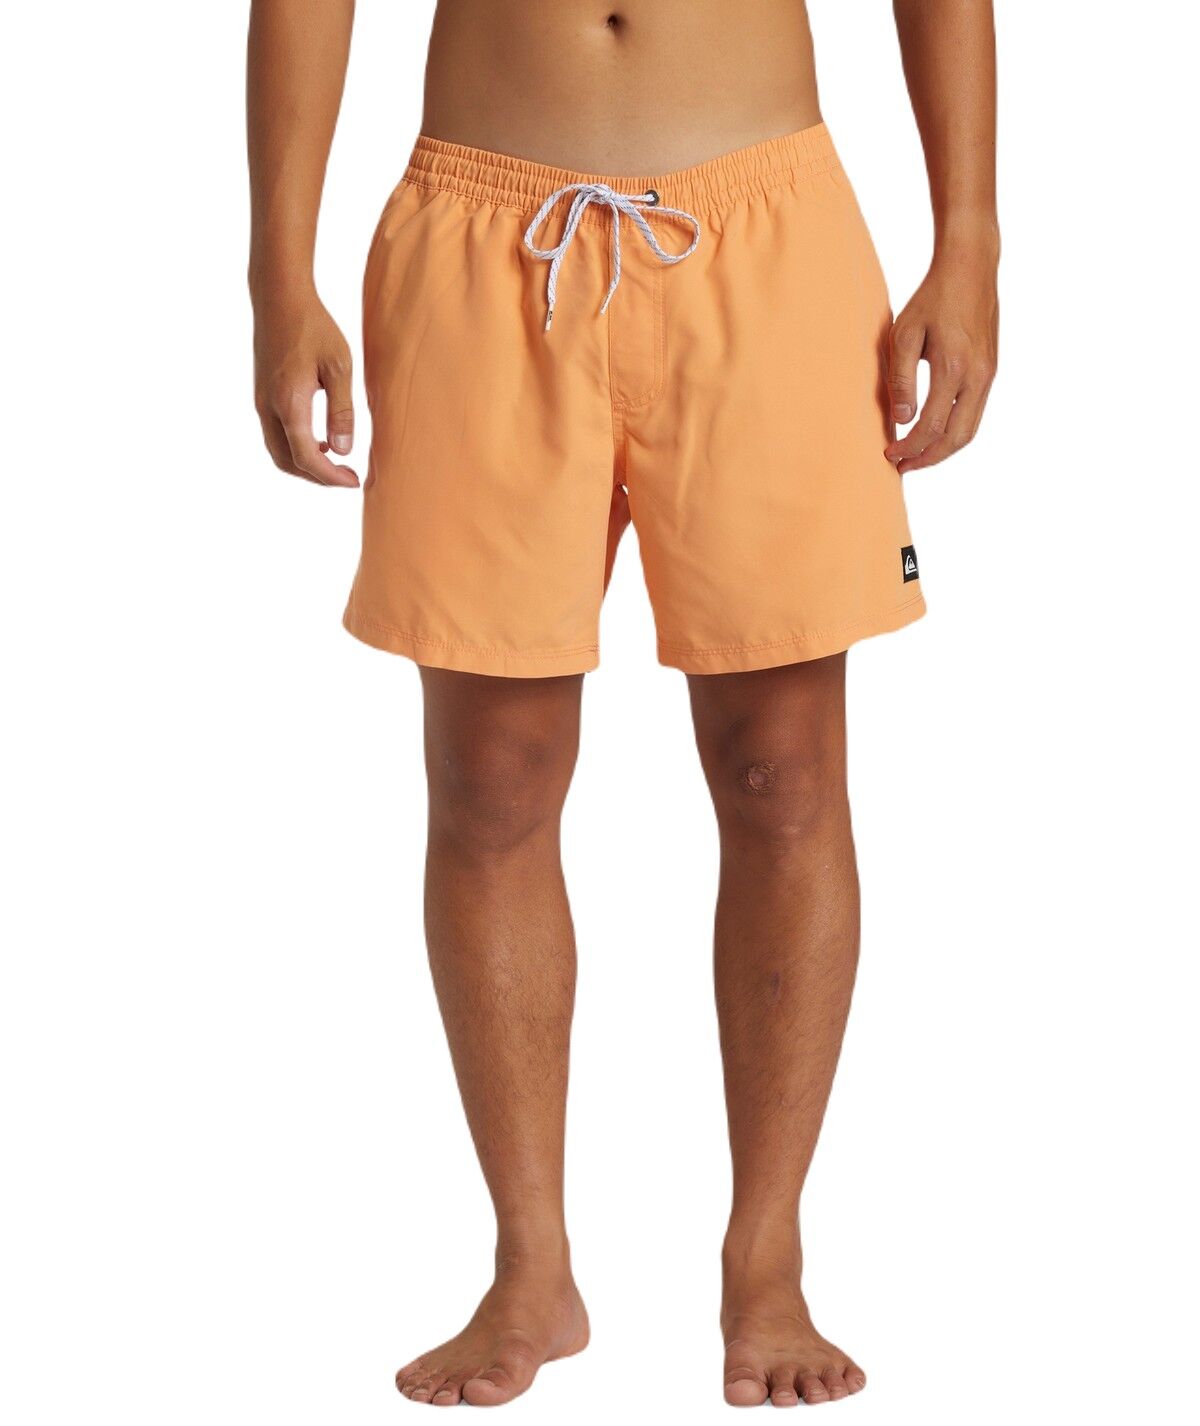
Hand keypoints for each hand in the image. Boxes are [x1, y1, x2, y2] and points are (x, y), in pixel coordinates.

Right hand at [253, 291, 358, 486]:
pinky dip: (296, 448)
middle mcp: (268, 408)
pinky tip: (320, 439)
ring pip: (278, 451)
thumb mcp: (339, 367)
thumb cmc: (314, 327)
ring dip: (305, 464)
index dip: (330, 477)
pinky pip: (275, 435)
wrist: (279, 297)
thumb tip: (343, 450)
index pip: (306, 458)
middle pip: (287, 463)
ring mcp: (260, 402)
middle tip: (347, 477)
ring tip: (335, 461)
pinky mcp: (261, 395)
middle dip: (317, 477)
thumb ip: (342, 411)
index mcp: (289, 404)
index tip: (354, 481)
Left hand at [885, 251, 997, 473]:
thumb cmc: (932, 298)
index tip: (889, 455)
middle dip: (928, 459)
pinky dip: (954, 432)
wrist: (971, 267)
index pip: (931, 426)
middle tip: (902, 467)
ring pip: (970, 430)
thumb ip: (901, 379)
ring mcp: (989, 375)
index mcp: (954, 367)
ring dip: (943, 450)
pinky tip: (934, 433)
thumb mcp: (903, 334)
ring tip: (916, 457)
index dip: (909, 448)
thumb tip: (903, 420)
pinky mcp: (991, 371)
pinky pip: (975, 414)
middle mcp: (978, 376)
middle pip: (956, 438)